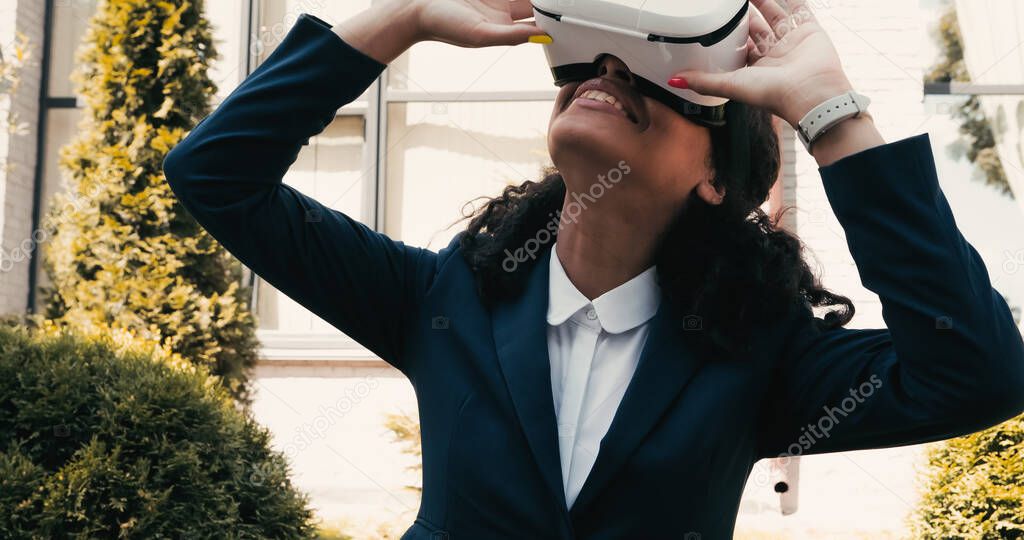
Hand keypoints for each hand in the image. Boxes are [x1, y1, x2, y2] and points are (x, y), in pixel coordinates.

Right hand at [415, 0, 548, 46]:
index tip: (570, 9)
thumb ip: (512, 36)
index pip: (538, 21)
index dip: (554, 16)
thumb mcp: (481, 35)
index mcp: (505, 28)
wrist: (416, 6)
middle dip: (549, 0)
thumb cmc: (444, 25)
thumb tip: (543, 38)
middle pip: (535, 2)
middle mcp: (503, 10)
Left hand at [670, 0, 854, 128]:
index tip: (717, 19)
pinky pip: (800, 8)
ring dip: (764, 1)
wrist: (812, 93)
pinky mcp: (811, 31)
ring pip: (776, 14)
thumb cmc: (774, 94)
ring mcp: (793, 41)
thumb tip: (673, 81)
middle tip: (731, 3)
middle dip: (744, 14)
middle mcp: (774, 55)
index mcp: (756, 68)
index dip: (728, 33)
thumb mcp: (732, 85)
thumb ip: (704, 81)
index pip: (738, 46)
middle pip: (756, 28)